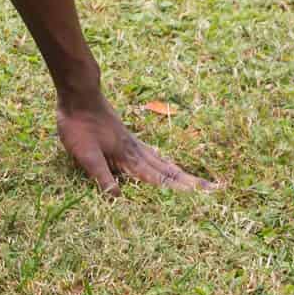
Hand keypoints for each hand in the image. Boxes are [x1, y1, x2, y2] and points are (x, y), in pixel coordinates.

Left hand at [57, 88, 216, 193]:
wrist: (78, 94)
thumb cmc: (80, 125)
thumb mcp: (85, 153)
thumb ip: (101, 176)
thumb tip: (118, 200)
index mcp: (130, 158)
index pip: (159, 180)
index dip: (180, 192)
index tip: (203, 200)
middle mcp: (137, 151)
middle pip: (168, 171)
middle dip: (190, 183)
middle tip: (215, 190)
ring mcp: (133, 143)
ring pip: (162, 162)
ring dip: (180, 173)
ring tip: (196, 181)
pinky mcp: (126, 136)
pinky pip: (151, 154)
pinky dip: (163, 162)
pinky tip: (162, 161)